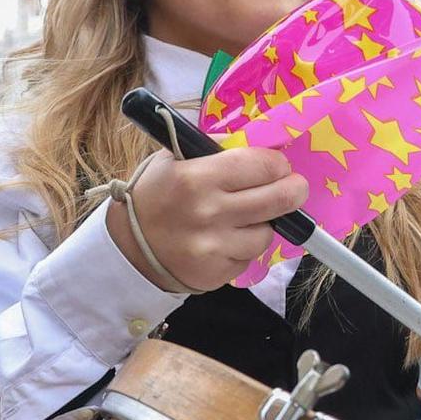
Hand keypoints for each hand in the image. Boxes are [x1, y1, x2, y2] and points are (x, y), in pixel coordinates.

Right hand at [107, 149, 308, 293]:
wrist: (126, 247)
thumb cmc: (154, 196)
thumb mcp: (174, 159)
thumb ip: (216, 150)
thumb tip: (261, 146)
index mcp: (198, 177)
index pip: (263, 165)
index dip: (278, 164)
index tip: (278, 166)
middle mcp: (209, 213)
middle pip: (280, 199)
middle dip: (294, 190)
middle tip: (294, 188)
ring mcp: (214, 247)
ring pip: (267, 233)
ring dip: (264, 223)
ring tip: (244, 217)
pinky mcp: (217, 273)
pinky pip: (249, 257)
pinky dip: (243, 247)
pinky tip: (225, 239)